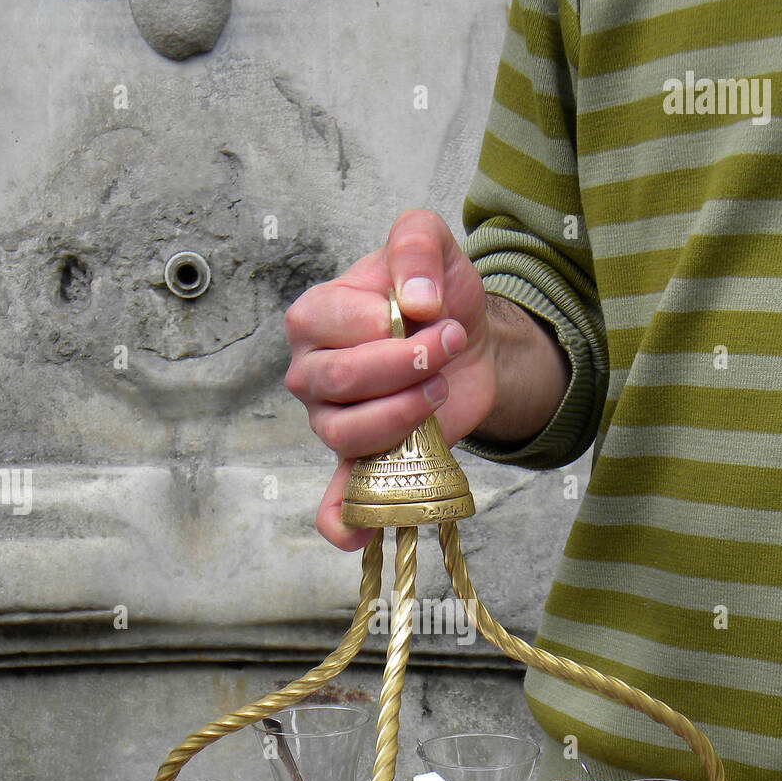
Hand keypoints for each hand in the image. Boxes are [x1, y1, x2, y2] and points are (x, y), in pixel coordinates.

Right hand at [284, 209, 496, 548]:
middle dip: (403, 367)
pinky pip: (338, 499)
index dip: (389, 323)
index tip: (438, 314)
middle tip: (447, 349)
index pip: (332, 323)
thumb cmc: (438, 297)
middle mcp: (312, 372)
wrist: (469, 340)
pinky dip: (342, 522)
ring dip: (403, 414)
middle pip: (338, 381)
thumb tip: (415, 298)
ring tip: (440, 389)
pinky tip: (358, 537)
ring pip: (347, 433)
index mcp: (317, 316)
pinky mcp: (360, 461)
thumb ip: (416, 243)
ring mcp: (331, 422)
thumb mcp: (432, 243)